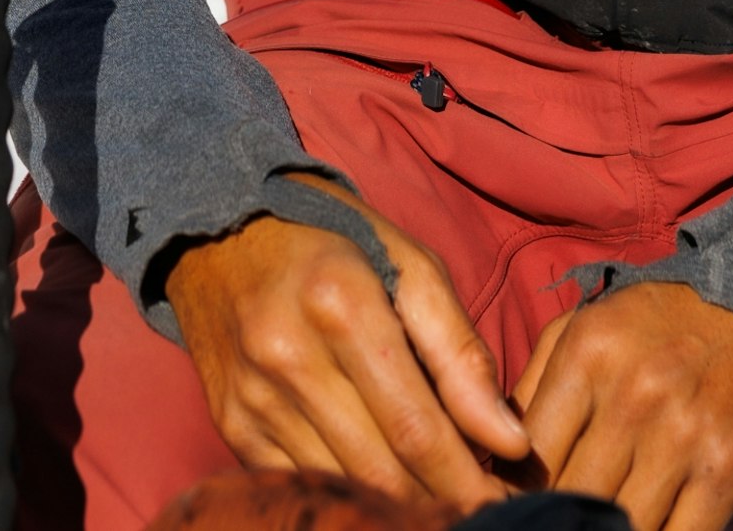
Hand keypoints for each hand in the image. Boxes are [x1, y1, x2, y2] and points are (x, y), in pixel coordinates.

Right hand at [167, 176, 527, 506]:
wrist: (223, 230)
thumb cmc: (337, 240)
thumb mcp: (410, 264)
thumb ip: (459, 351)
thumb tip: (508, 440)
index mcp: (340, 302)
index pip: (416, 424)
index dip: (466, 476)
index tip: (504, 499)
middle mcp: (288, 356)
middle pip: (381, 468)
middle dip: (439, 499)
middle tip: (481, 507)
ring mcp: (254, 398)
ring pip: (343, 485)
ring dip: (397, 503)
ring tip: (438, 496)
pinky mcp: (233, 425)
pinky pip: (303, 482)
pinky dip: (350, 493)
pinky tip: (382, 486)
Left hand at [513, 283, 732, 530]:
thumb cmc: (663, 323)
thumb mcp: (589, 327)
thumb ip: (534, 385)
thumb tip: (485, 451)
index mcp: (589, 355)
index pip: (528, 454)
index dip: (515, 496)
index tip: (512, 513)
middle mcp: (633, 395)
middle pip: (571, 497)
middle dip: (557, 523)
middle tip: (551, 529)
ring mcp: (684, 434)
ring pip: (621, 527)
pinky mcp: (729, 467)